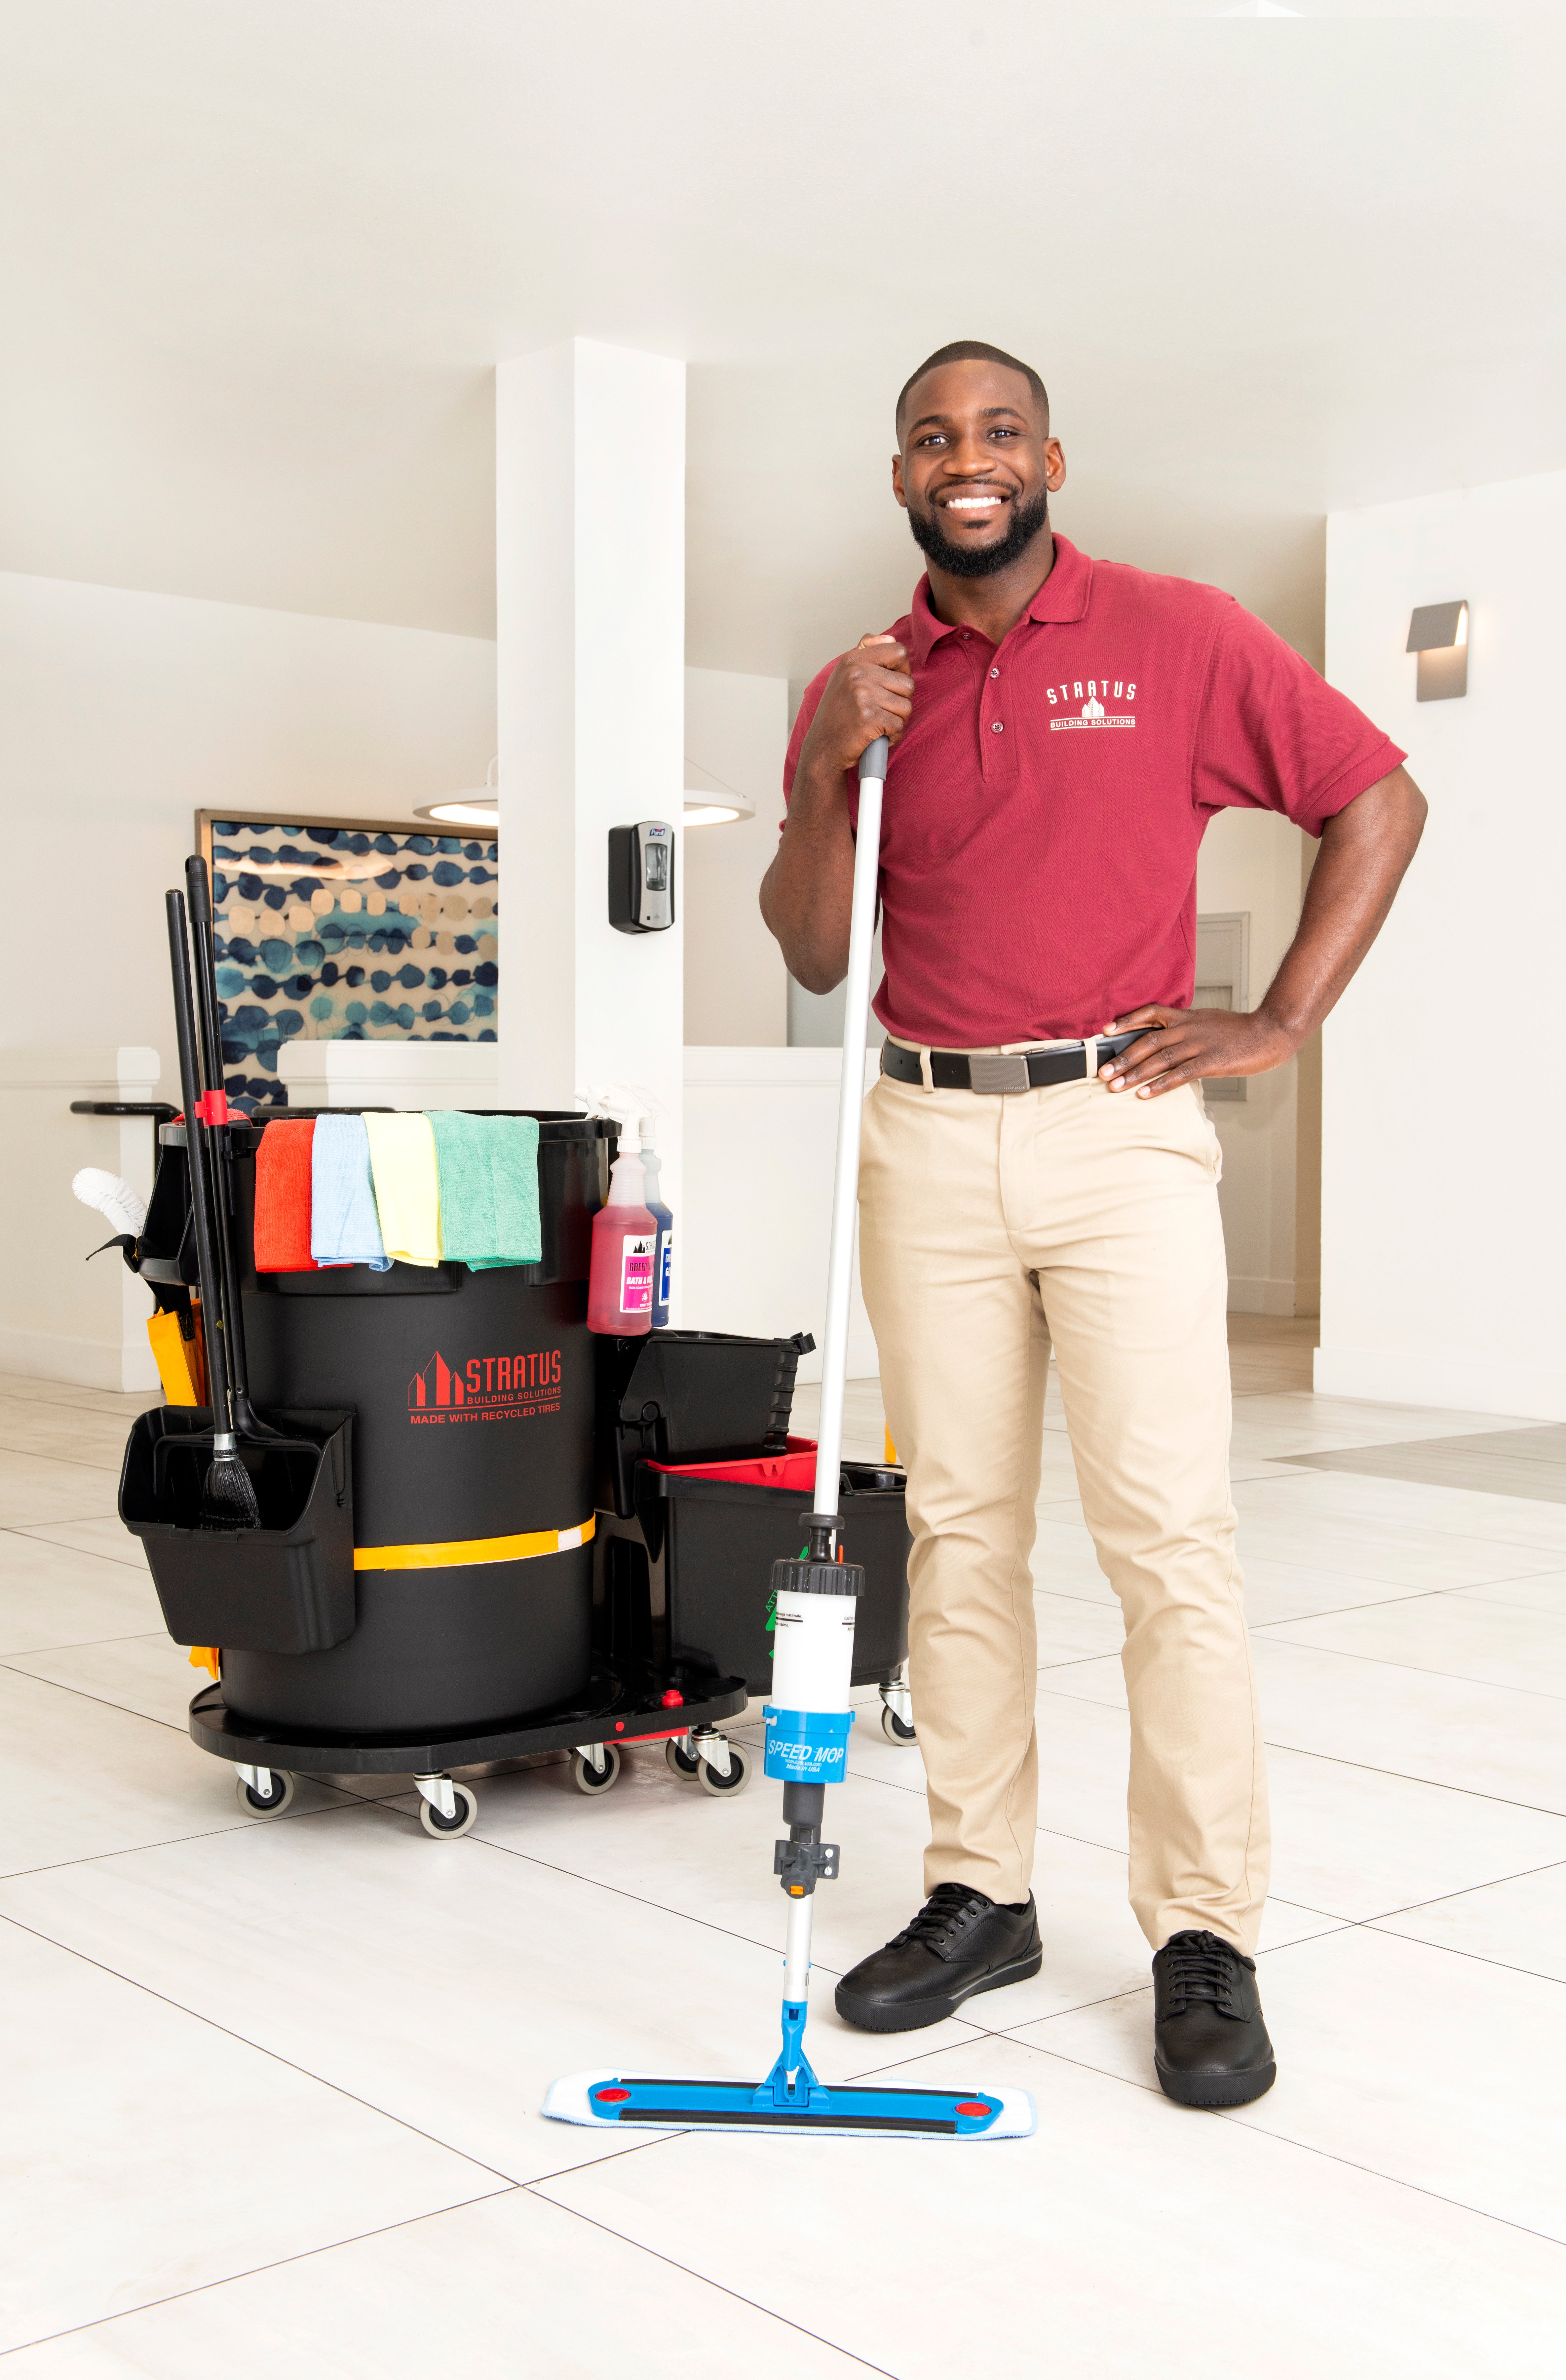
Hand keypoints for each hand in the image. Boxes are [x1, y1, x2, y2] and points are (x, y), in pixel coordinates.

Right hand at [796, 634, 912, 781]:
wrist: (822, 748)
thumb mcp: (844, 676)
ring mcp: (863, 695)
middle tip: (882, 710)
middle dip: (900, 701)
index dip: (902, 670)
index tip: (890, 684)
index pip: (899, 652)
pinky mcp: (869, 718)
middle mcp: (857, 673)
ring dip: (897, 720)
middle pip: (908, 683)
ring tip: (878, 723)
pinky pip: (899, 726)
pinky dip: (893, 736)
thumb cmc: (837, 714)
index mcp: (853, 659)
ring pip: (906, 706)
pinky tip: (878, 736)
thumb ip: (866, 654)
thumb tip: (889, 637)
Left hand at [1098, 1005, 1295, 1097]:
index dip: (1127, 1021)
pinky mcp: (1212, 1062)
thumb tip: (1165, 1040)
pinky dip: (1160, 1085)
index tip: (1106, 1031)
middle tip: (1103, 1073)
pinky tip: (1145, 1094)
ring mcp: (1200, 1044)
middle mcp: (1189, 1028)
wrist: (1271, 1032)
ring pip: (1160, 1059)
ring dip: (1135, 1074)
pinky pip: (1181, 1074)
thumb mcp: (1208, 1022)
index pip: (1151, 1013)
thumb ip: (1186, 1029)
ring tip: (1116, 1087)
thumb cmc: (1239, 1031)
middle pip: (1148, 1041)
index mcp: (1188, 1017)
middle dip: (1123, 1058)